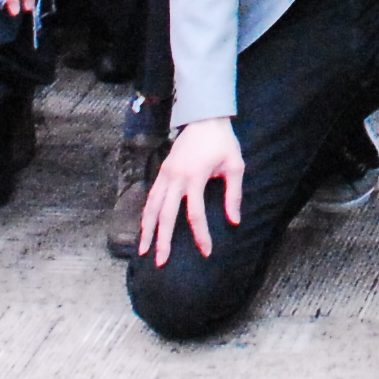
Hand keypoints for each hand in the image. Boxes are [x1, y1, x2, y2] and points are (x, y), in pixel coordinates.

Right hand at [136, 118, 243, 262]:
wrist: (205, 117)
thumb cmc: (222, 142)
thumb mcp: (235, 166)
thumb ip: (233, 194)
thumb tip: (234, 221)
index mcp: (195, 177)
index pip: (195, 213)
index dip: (201, 234)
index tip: (206, 251)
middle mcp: (176, 177)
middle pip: (166, 214)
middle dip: (162, 240)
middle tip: (160, 261)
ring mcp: (166, 174)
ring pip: (152, 206)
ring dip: (147, 229)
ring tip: (143, 250)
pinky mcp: (162, 171)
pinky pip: (151, 196)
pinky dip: (147, 213)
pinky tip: (145, 227)